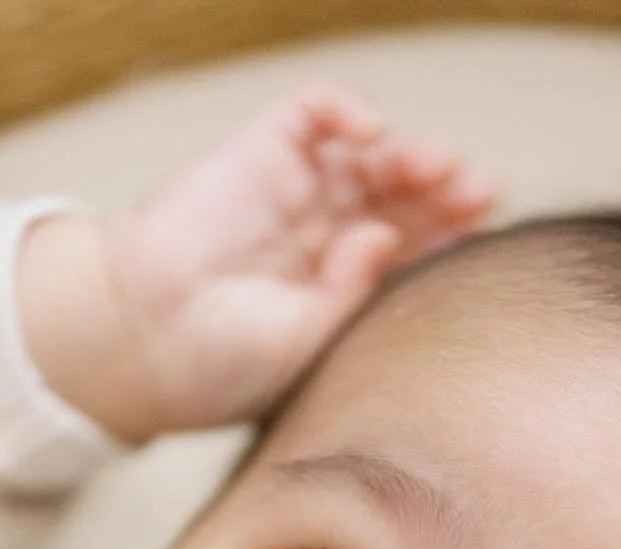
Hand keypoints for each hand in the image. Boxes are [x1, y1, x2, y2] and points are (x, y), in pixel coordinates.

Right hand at [18, 86, 495, 439]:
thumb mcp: (305, 343)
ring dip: (410, 151)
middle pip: (404, 194)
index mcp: (346, 288)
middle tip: (475, 188)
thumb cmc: (219, 364)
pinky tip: (371, 132)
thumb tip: (390, 236)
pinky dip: (348, 110)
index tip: (482, 226)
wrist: (137, 341)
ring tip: (432, 165)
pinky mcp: (259, 153)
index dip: (454, 232)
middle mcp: (328, 235)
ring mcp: (296, 191)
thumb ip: (351, 292)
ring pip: (370, 153)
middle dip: (445, 187)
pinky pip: (314, 112)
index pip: (417, 248)